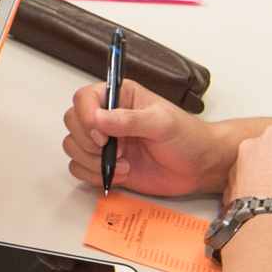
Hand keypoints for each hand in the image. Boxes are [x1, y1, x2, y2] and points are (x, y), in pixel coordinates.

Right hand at [62, 80, 230, 198]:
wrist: (199, 167)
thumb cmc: (188, 138)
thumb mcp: (163, 123)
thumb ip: (130, 120)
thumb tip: (99, 118)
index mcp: (121, 97)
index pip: (85, 98)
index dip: (86, 116)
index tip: (101, 134)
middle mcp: (109, 118)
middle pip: (73, 121)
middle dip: (88, 141)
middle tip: (112, 148)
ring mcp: (106, 142)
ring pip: (73, 146)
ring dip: (93, 160)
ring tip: (122, 163)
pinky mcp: (105, 164)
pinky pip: (80, 168)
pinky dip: (94, 175)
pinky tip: (120, 173)